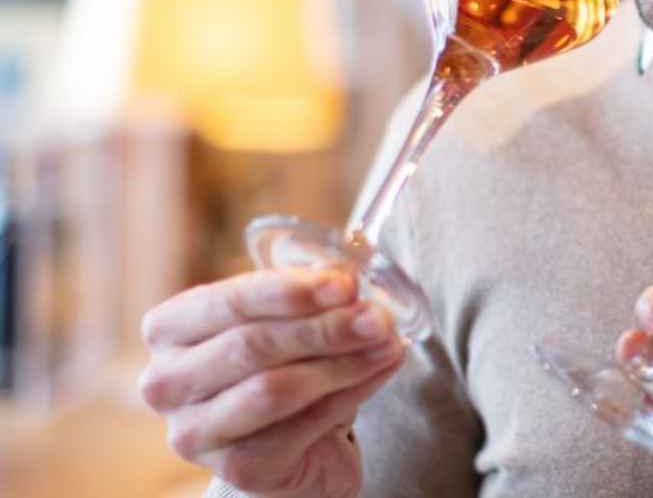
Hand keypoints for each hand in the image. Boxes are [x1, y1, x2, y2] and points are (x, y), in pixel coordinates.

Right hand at [138, 268, 405, 497]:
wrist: (297, 444)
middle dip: (324, 327)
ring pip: (274, 389)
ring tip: (388, 342)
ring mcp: (195, 433)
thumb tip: (349, 280)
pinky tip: (382, 369)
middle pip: (251, 346)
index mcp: (170, 329)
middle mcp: (167, 383)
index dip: (290, 291)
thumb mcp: (289, 321)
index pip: (228, 301)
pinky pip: (302, 424)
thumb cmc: (285, 366)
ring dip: (342, 362)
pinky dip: (351, 393)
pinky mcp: (237, 470)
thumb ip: (310, 296)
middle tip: (378, 317)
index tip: (346, 283)